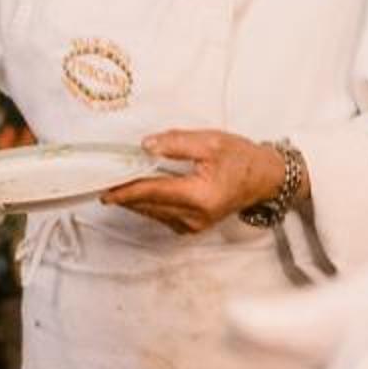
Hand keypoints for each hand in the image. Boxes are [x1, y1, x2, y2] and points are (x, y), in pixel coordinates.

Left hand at [103, 129, 288, 236]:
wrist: (265, 178)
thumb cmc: (241, 157)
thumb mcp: (210, 141)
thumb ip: (176, 143)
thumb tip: (145, 146)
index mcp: (200, 196)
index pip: (153, 192)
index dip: (126, 190)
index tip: (104, 189)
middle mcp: (195, 217)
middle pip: (148, 206)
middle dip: (124, 195)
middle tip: (103, 181)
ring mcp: (194, 225)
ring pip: (152, 213)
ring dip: (134, 200)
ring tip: (116, 184)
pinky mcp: (193, 227)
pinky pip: (162, 216)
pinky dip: (148, 204)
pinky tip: (140, 191)